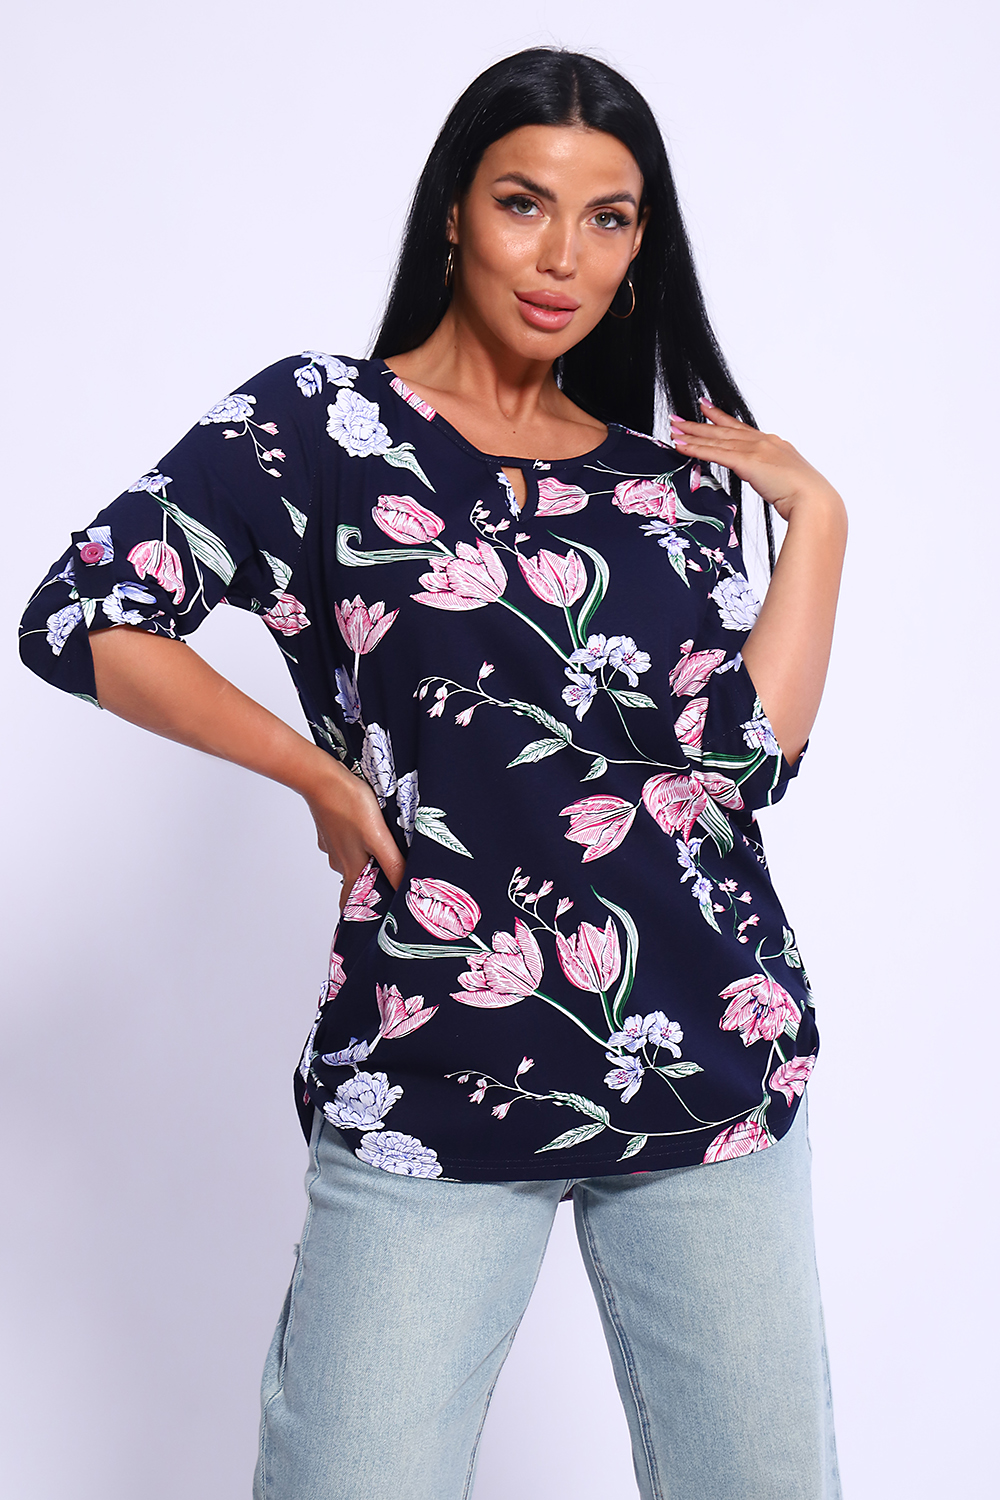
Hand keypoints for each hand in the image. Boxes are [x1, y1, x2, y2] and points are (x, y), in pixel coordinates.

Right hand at [303, 761, 406, 912]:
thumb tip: (405, 891)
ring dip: (366, 858)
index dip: (361, 915)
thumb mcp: (379, 837)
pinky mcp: (329, 828)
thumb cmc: (350, 804)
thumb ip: (393, 864)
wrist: (320, 777)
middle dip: (372, 883)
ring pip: (351, 859)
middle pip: (356, 881)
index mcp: (352, 868)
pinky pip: (345, 841)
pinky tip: (367, 829)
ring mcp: (332, 844)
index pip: (351, 904)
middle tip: (391, 879)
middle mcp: (339, 861)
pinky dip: (356, 840)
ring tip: (385, 850)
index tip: (374, 922)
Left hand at [671, 400, 839, 522]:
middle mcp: (764, 442)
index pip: (742, 429)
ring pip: (717, 439)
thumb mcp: (787, 482)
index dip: (721, 419)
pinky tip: (681, 445)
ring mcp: (756, 450)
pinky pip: (715, 453)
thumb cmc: (806, 498)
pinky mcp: (748, 462)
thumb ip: (773, 476)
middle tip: (679, 417)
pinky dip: (696, 449)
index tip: (707, 409)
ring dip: (692, 433)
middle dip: (699, 423)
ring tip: (673, 428)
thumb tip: (765, 480)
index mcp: (775, 445)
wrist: (816, 501)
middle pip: (724, 430)